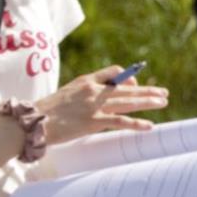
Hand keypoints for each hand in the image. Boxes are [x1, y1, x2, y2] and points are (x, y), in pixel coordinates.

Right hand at [41, 68, 170, 145]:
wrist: (34, 121)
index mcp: (86, 81)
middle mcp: (93, 90)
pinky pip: (120, 121)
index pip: (114, 71)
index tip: (136, 86)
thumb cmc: (47, 111)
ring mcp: (94, 106)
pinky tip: (148, 125)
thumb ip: (84, 93)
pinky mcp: (93, 121)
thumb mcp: (67, 94)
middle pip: (127, 87)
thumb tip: (99, 99)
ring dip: (148, 102)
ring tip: (163, 102)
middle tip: (163, 93)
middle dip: (147, 90)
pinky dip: (136, 123)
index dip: (128, 78)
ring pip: (127, 101)